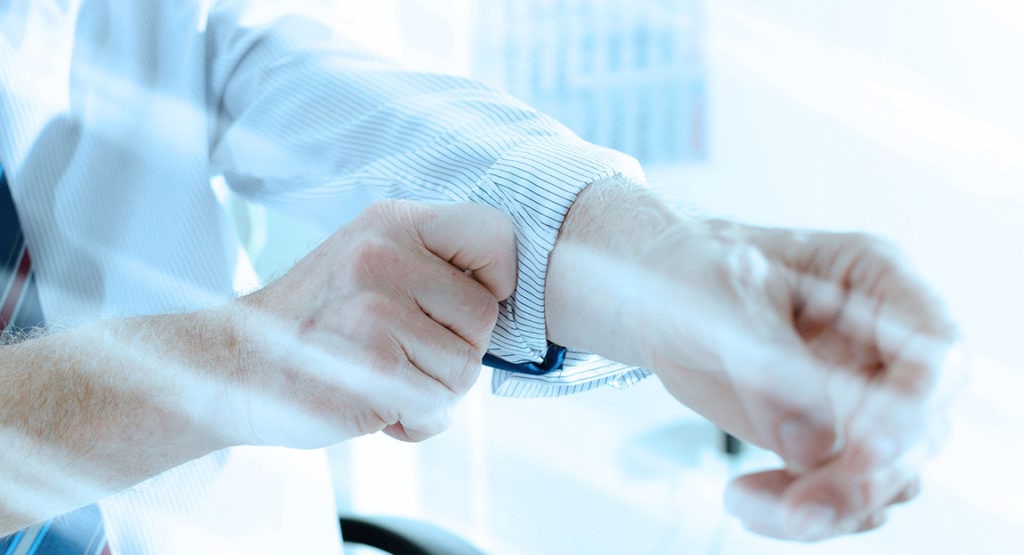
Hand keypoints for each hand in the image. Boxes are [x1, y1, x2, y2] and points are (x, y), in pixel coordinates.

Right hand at [218, 200, 516, 446]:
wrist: (234, 367)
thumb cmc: (319, 323)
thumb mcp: (370, 264)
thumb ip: (434, 268)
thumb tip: (508, 300)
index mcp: (393, 223)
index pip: (497, 236)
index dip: (494, 282)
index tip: (455, 308)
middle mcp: (384, 256)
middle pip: (485, 317)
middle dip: (454, 350)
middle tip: (401, 353)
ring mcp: (375, 310)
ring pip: (464, 370)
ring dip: (431, 390)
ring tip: (378, 376)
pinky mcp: (370, 366)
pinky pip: (435, 407)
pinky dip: (411, 421)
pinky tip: (370, 403)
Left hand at [547, 178, 964, 540]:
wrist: (656, 298)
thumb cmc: (694, 269)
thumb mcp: (724, 297)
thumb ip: (770, 364)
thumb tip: (813, 447)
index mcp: (875, 283)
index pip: (935, 347)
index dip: (916, 405)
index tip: (869, 447)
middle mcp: (882, 345)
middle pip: (920, 430)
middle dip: (862, 478)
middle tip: (799, 506)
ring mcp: (860, 397)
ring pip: (887, 476)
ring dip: (832, 507)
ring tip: (749, 501)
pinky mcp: (826, 438)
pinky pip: (841, 494)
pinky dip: (803, 512)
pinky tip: (750, 502)